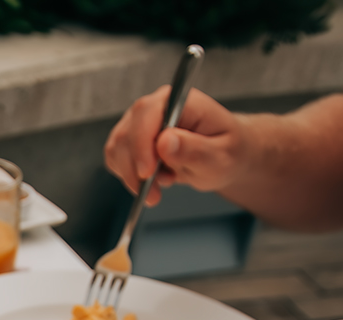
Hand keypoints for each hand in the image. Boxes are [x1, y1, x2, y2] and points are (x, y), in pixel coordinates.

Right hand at [104, 86, 245, 204]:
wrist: (222, 156)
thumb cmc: (226, 152)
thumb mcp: (220, 157)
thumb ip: (194, 150)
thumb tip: (165, 142)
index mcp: (180, 101)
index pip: (147, 113)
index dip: (142, 144)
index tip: (147, 173)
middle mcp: (156, 106)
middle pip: (127, 133)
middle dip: (136, 169)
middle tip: (155, 194)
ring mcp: (140, 122)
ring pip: (117, 149)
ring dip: (133, 176)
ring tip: (162, 184)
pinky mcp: (131, 139)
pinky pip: (116, 159)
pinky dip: (129, 176)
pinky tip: (152, 181)